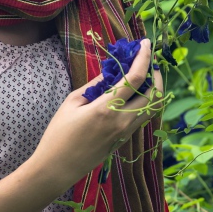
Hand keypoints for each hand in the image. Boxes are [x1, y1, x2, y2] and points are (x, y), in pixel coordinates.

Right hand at [31, 38, 163, 189]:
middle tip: (147, 61)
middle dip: (155, 74)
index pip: (135, 78)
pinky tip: (133, 93)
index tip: (146, 43)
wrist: (57, 168)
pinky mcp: (124, 140)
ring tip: (142, 75)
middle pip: (154, 94)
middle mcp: (123, 121)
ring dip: (153, 89)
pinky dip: (144, 101)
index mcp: (107, 109)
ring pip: (152, 108)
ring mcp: (125, 133)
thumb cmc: (59, 134)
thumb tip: (112, 70)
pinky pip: (142, 117)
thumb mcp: (73, 102)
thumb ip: (96, 84)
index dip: (144, 57)